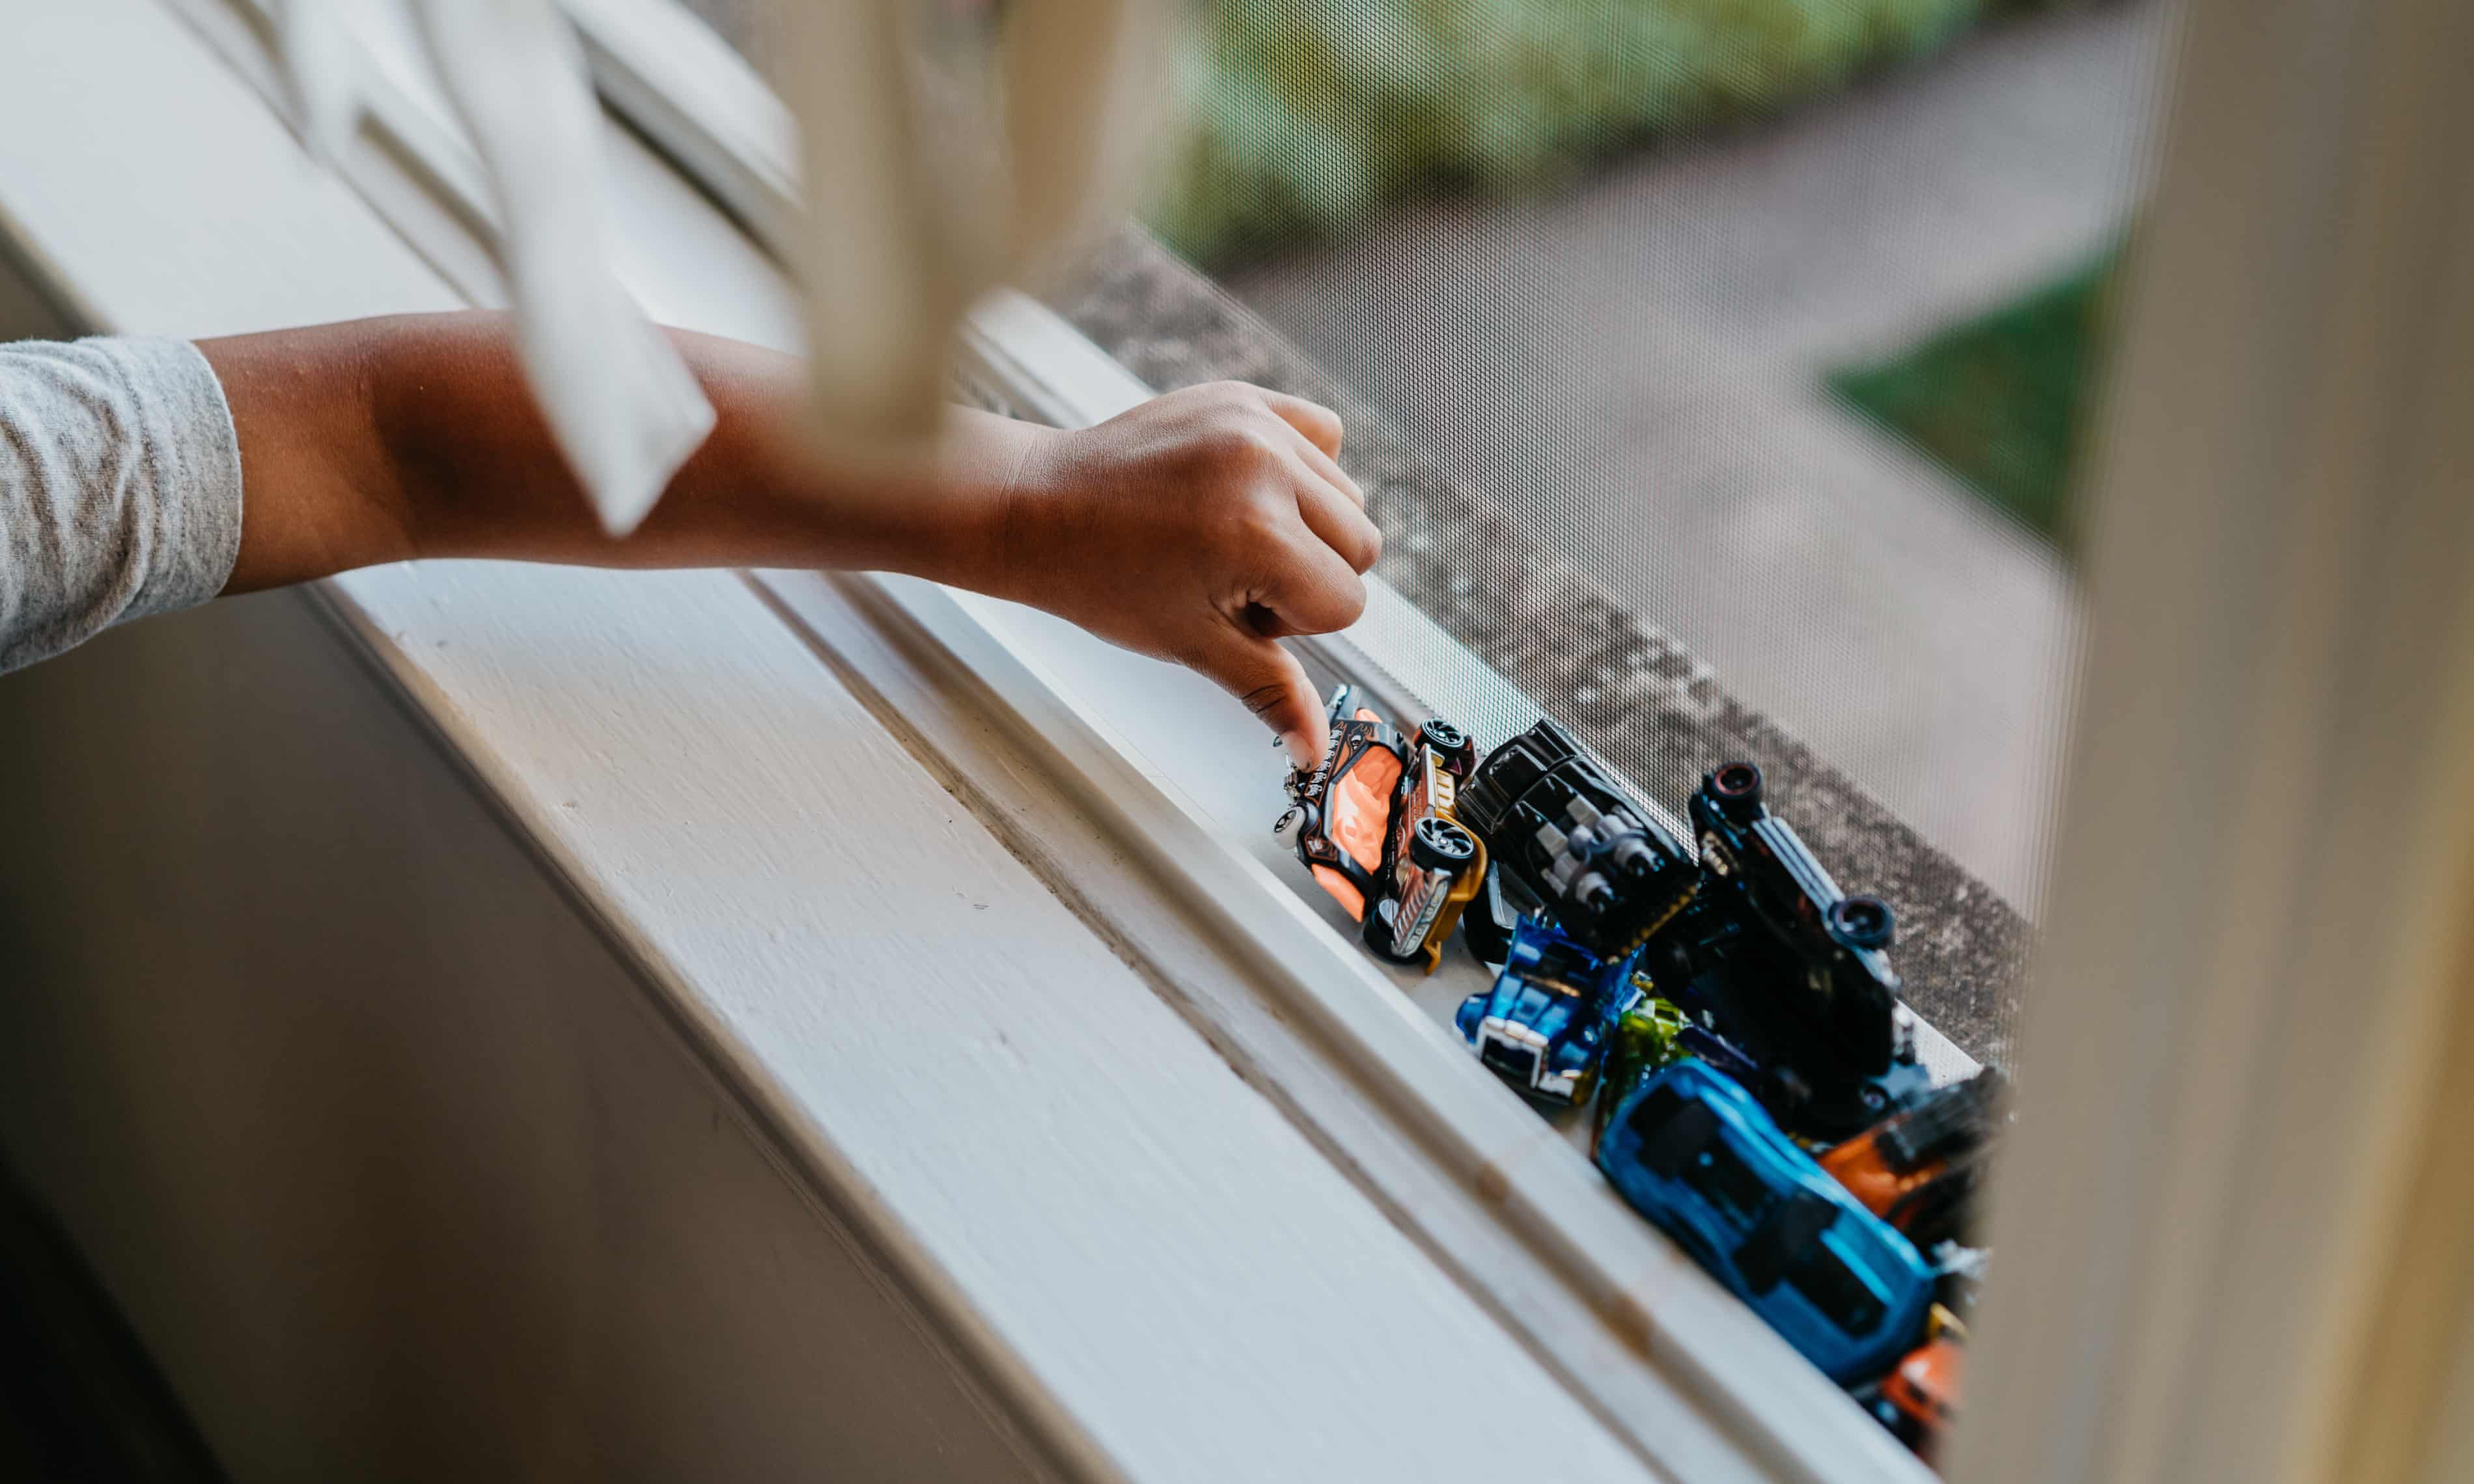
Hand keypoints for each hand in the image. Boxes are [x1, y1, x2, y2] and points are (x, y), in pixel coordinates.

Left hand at [975, 382, 1381, 768]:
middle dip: (1308, 575)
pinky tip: (1246, 489)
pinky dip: (1301, 466)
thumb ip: (1268, 690)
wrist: (1037, 508)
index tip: (1234, 610)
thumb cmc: (1102, 579)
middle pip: (1362, 546)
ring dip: (1305, 525)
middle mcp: (1267, 467)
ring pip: (1347, 496)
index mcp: (1258, 535)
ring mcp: (1256, 423)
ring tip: (1229, 534)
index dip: (1293, 623)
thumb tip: (1316, 749)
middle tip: (1230, 577)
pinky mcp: (1244, 396)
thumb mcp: (1192, 643)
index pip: (1347, 601)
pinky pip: (1321, 433)